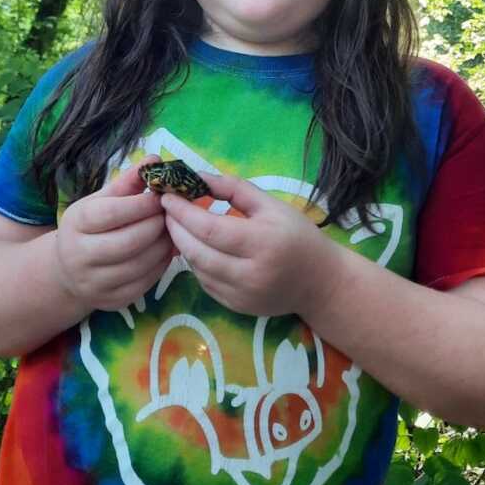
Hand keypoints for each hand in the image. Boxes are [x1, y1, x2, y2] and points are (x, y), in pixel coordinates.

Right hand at [54, 157, 174, 310]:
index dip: (143, 204)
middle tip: (172, 214)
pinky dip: (162, 264)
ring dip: (164, 245)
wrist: (67, 269)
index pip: (114, 212)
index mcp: (77, 222)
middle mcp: (80, 255)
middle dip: (157, 225)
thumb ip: (127, 182)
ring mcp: (95, 282)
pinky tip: (166, 250)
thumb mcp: (100, 200)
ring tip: (173, 230)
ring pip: (141, 264)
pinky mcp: (112, 301)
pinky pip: (146, 283)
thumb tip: (155, 160)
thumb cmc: (90, 226)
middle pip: (130, 241)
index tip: (162, 196)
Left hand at [160, 172, 338, 317]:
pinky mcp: (236, 307)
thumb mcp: (271, 204)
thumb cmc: (298, 235)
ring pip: (197, 269)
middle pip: (197, 251)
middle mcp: (249, 274)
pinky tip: (196, 247)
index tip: (166, 196)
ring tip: (177, 225)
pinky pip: (205, 283)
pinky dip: (196, 263)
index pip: (209, 229)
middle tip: (165, 210)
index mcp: (261, 243)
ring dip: (182, 246)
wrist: (320, 282)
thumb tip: (197, 177)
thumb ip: (233, 188)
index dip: (183, 212)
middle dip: (175, 228)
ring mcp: (241, 295)